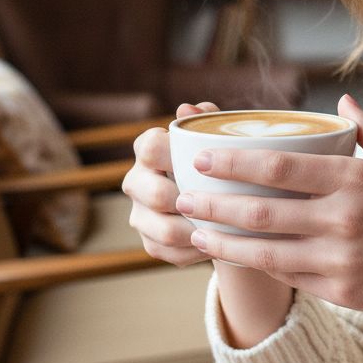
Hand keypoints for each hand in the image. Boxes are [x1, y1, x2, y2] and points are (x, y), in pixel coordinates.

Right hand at [122, 101, 219, 266]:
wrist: (221, 200)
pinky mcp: (150, 243)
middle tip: (222, 201)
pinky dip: (199, 251)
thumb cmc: (217, 160)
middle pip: (155, 194)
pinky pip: (172, 254)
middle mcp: (136, 181)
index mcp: (148, 149)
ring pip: (165, 231)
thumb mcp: (217, 137)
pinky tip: (220, 243)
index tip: (204, 162)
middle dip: (189, 200)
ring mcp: (140, 215)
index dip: (173, 156)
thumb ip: (206, 120)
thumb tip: (189, 108)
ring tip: (226, 227)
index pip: (150, 148)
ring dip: (198, 231)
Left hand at [176, 95, 362, 327]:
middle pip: (260, 210)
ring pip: (265, 251)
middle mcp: (344, 218)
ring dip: (223, 241)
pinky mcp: (341, 291)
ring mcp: (341, 259)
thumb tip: (340, 103)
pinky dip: (257, 266)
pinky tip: (234, 257)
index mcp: (356, 178)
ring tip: (193, 232)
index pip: (279, 165)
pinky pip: (288, 277)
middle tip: (182, 197)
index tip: (202, 158)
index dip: (233, 162)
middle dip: (213, 203)